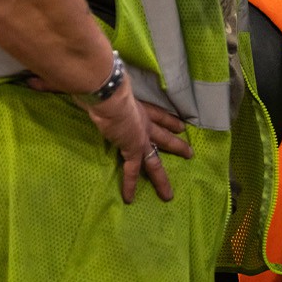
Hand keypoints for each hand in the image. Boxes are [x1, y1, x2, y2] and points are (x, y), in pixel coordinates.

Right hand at [83, 82, 175, 202]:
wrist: (110, 94)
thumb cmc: (109, 85)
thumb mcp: (112, 86)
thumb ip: (106, 88)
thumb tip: (91, 83)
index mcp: (139, 107)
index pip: (158, 115)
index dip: (169, 120)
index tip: (181, 125)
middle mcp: (143, 122)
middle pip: (163, 137)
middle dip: (177, 145)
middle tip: (190, 153)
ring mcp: (140, 138)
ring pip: (154, 162)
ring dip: (161, 178)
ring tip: (168, 194)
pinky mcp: (132, 149)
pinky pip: (131, 171)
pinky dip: (129, 185)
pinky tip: (129, 198)